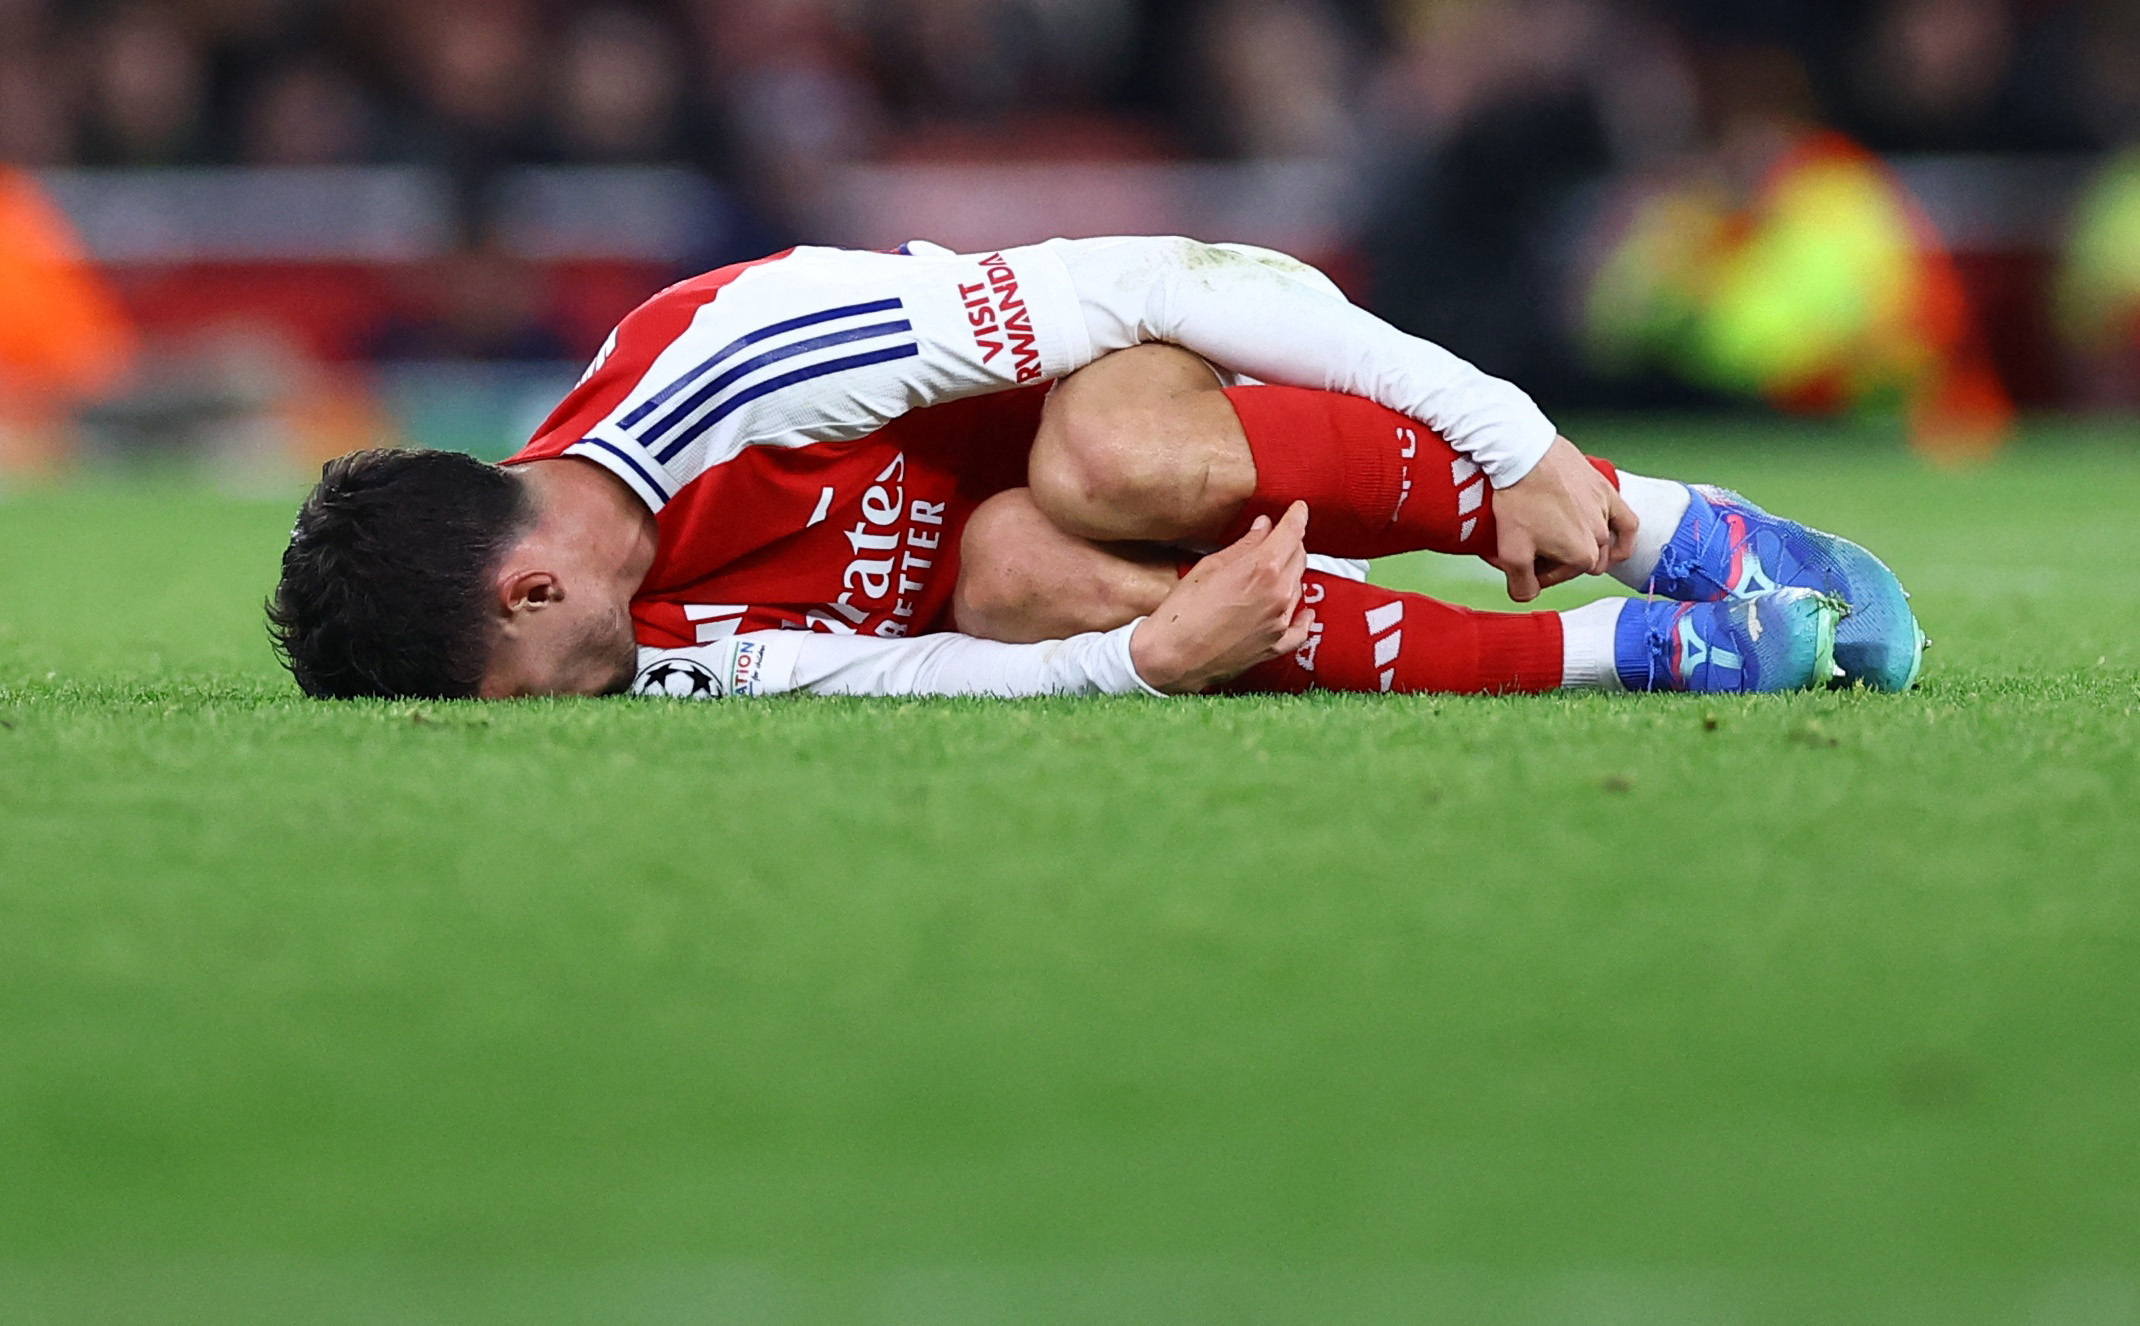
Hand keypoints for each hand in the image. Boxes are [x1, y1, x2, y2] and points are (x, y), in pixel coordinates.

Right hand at [1131, 502, 1314, 693]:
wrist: (1171, 658)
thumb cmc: (1182, 613)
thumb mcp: (1209, 568)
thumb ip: (1243, 546)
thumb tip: (1262, 527)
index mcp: (1262, 568)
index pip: (1292, 533)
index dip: (1297, 516)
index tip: (1298, 509)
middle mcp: (1279, 594)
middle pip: (1298, 558)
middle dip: (1291, 543)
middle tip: (1279, 537)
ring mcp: (1280, 622)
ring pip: (1299, 587)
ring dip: (1291, 575)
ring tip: (1274, 571)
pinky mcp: (1276, 646)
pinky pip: (1301, 628)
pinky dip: (1303, 617)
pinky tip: (1304, 611)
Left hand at [1490, 436, 1638, 601]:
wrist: (1525, 456)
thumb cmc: (1519, 499)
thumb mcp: (1510, 553)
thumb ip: (1521, 585)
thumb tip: (1527, 596)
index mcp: (1581, 556)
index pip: (1562, 577)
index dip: (1540, 574)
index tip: (1525, 565)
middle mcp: (1600, 536)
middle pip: (1583, 563)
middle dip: (1561, 562)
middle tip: (1538, 552)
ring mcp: (1606, 514)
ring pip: (1604, 545)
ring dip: (1586, 548)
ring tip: (1567, 545)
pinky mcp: (1606, 492)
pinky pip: (1627, 522)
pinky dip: (1624, 536)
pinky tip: (1616, 541)